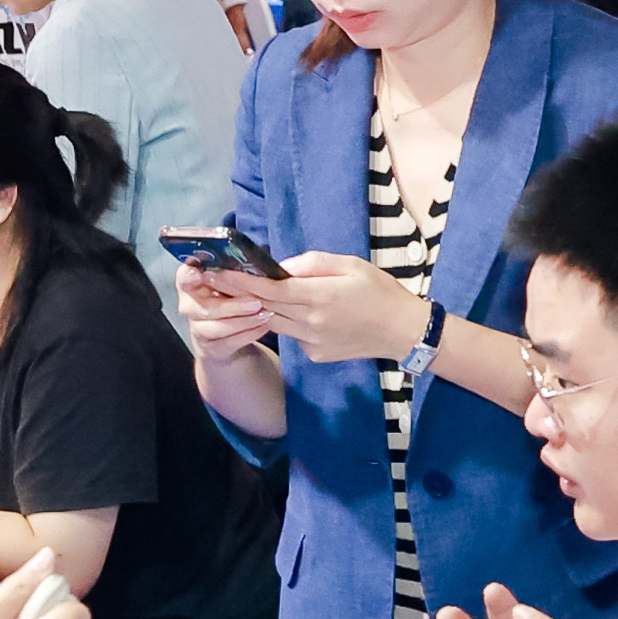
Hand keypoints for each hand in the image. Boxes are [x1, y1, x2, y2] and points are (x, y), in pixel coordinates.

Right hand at [180, 259, 283, 359]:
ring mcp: (197, 328)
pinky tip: (263, 326)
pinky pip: (229, 342)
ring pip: (217, 327)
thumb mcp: (229, 281)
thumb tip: (254, 259)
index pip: (184, 277)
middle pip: (203, 307)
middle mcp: (189, 306)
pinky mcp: (210, 348)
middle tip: (256, 301)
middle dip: (232, 305)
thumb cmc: (229, 299)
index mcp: (191, 283)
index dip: (189, 276)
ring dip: (244, 320)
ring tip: (265, 313)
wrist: (226, 335)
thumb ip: (233, 270)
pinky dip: (248, 334)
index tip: (199, 273)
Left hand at [228, 251, 429, 365]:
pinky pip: (292, 335)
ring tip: (244, 293)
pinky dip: (289, 322)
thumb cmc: (380, 292)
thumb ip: (313, 263)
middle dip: (238, 294)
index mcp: (318, 297)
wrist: (402, 332)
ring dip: (259, 309)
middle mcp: (310, 323)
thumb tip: (281, 267)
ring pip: (274, 323)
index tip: (216, 272)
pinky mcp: (314, 355)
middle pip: (263, 308)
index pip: (269, 290)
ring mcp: (311, 343)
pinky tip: (303, 314)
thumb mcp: (351, 265)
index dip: (239, 281)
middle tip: (214, 280)